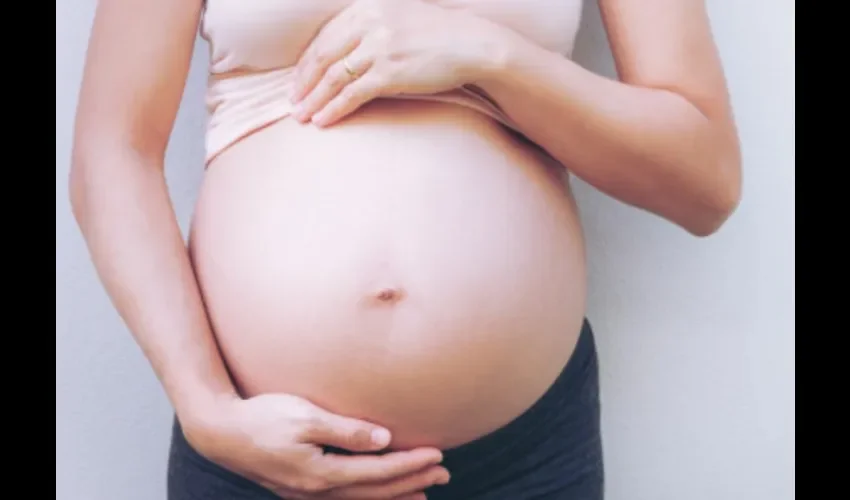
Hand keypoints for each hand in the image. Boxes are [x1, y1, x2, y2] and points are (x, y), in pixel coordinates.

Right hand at [182, 393, 449, 498]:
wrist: (220, 432)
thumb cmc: (262, 418)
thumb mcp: (305, 417)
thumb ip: (346, 430)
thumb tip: (384, 439)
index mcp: (322, 473)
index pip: (378, 471)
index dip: (410, 464)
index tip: (438, 454)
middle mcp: (317, 490)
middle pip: (375, 491)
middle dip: (412, 482)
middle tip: (444, 473)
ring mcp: (307, 494)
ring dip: (395, 495)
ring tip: (424, 492)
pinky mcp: (300, 488)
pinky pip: (346, 499)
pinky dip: (369, 497)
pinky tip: (379, 494)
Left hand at [289, 0, 503, 125]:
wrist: (473, 43)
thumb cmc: (439, 34)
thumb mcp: (399, 17)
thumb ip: (371, 26)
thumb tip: (346, 52)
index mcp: (367, 7)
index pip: (325, 36)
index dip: (307, 61)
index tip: (298, 79)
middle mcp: (369, 23)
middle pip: (323, 56)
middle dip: (303, 82)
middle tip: (292, 101)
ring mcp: (379, 47)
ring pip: (333, 77)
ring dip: (314, 99)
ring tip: (302, 116)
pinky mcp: (390, 72)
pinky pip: (352, 94)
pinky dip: (334, 108)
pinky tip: (323, 119)